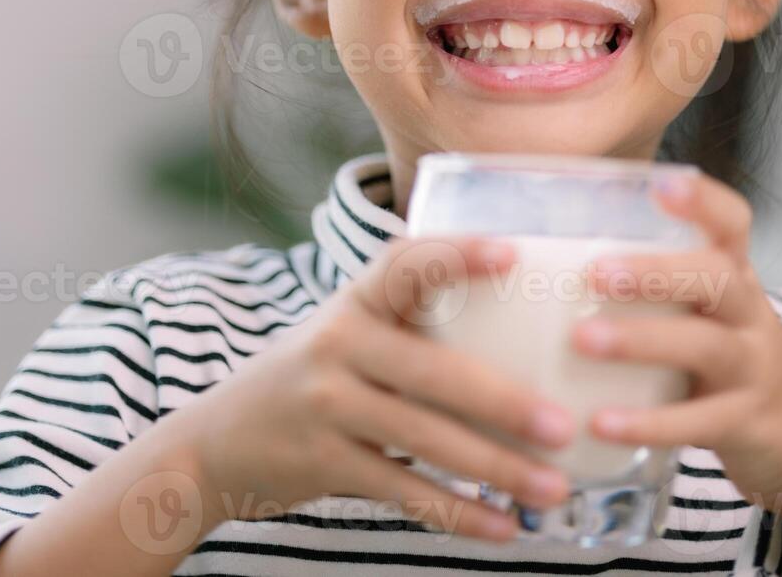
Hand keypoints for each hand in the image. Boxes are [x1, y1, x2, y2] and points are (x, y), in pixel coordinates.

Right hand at [175, 235, 575, 540]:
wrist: (216, 442)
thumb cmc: (317, 376)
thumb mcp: (352, 332)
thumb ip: (416, 324)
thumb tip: (534, 332)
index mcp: (356, 300)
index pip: (406, 263)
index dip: (458, 254)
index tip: (513, 253)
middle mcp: (337, 344)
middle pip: (432, 371)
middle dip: (504, 402)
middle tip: (564, 426)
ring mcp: (325, 405)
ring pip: (424, 439)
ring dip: (496, 468)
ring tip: (554, 489)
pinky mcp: (321, 462)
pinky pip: (402, 491)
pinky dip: (457, 513)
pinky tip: (503, 527)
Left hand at [571, 171, 781, 544]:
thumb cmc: (730, 358)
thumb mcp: (708, 311)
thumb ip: (656, 282)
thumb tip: (554, 252)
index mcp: (735, 276)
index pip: (733, 224)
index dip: (703, 202)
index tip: (661, 183)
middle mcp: (749, 315)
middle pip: (716, 278)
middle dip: (656, 272)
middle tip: (595, 273)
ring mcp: (752, 369)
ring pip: (706, 346)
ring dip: (641, 340)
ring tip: (582, 340)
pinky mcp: (744, 422)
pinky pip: (697, 422)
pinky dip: (648, 423)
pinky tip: (601, 423)